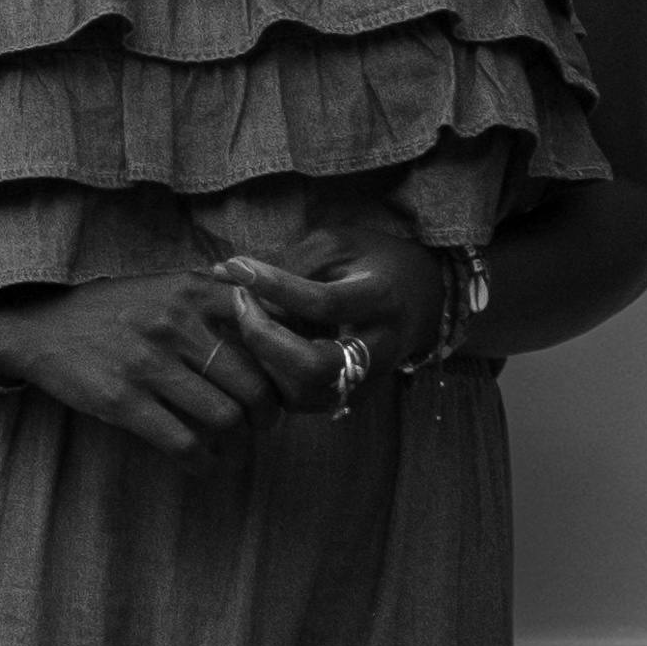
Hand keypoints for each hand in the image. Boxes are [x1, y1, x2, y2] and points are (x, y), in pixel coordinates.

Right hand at [0, 247, 278, 462]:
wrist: (38, 326)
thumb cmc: (113, 310)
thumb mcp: (167, 286)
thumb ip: (218, 296)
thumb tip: (278, 319)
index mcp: (195, 291)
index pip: (269, 333)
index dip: (286, 370)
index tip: (284, 388)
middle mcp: (176, 323)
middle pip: (254, 385)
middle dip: (268, 418)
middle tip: (263, 428)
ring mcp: (148, 362)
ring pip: (224, 418)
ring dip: (238, 444)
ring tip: (234, 448)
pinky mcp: (122, 399)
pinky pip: (182, 442)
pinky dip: (201, 462)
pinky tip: (201, 463)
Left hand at [211, 215, 443, 417]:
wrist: (421, 300)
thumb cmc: (373, 262)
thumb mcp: (339, 245)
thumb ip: (289, 258)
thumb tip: (225, 272)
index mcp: (382, 301)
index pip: (323, 302)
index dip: (274, 285)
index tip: (236, 266)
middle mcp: (378, 350)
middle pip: (313, 366)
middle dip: (263, 337)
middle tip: (239, 301)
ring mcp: (364, 382)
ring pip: (301, 391)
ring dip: (261, 358)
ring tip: (245, 320)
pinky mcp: (347, 399)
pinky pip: (297, 401)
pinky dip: (268, 375)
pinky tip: (256, 345)